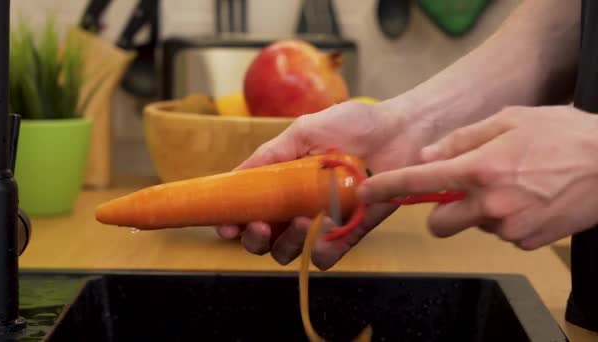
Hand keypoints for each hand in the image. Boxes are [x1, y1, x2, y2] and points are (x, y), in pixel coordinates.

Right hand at [216, 98, 433, 268]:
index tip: (226, 226)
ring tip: (301, 219)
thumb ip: (269, 155)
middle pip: (265, 240)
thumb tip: (234, 176)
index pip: (249, 211)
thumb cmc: (355, 125)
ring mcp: (322, 223)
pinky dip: (320, 248)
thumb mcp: (304, 132)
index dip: (233, 222)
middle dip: (255, 239)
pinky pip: (325, 255)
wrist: (401, 131)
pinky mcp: (348, 234)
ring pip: (290, 252)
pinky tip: (325, 227)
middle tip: (261, 226)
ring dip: (288, 242)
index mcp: (282, 185)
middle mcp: (297, 207)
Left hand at [359, 105, 597, 249]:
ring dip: (480, 211)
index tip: (365, 192)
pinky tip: (529, 199)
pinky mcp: (527, 242)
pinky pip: (500, 234)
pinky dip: (505, 220)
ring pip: (473, 226)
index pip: (419, 182)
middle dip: (443, 210)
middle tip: (465, 189)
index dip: (387, 188)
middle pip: (438, 223)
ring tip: (514, 185)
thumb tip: (427, 156)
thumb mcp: (509, 121)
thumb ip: (461, 140)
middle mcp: (489, 204)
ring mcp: (509, 228)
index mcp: (480, 169)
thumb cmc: (562, 135)